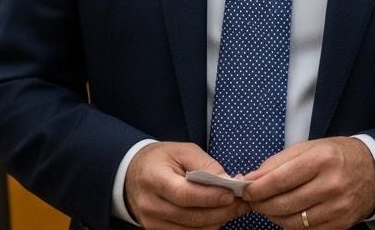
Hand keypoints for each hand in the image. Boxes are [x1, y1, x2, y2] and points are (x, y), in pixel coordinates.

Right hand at [125, 141, 247, 229]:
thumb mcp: (183, 151)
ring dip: (216, 221)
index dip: (210, 197)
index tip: (231, 194)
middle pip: (190, 216)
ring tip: (233, 209)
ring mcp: (151, 221)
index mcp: (154, 178)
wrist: (133, 173)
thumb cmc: (162, 159)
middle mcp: (150, 204)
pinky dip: (205, 227)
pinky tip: (217, 216)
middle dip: (220, 211)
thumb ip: (205, 164)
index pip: (184, 194)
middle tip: (241, 203)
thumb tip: (228, 181)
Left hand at [241, 137, 374, 229]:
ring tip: (270, 206)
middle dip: (262, 204)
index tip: (246, 190)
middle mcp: (332, 184)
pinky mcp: (340, 224)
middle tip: (254, 200)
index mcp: (322, 159)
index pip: (279, 180)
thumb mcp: (309, 148)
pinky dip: (291, 225)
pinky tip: (289, 213)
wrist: (373, 171)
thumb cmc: (337, 156)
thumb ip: (277, 163)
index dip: (257, 189)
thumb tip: (250, 179)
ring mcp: (337, 207)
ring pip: (291, 221)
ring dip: (274, 216)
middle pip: (283, 203)